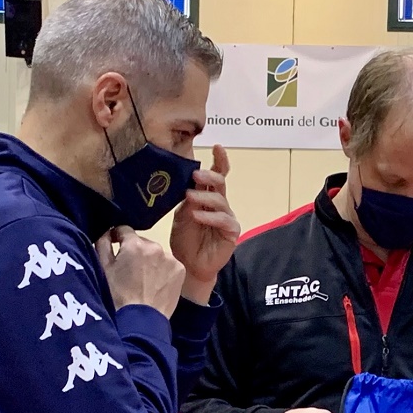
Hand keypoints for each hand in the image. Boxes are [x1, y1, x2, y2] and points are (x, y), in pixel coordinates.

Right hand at [97, 226, 185, 318]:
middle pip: (142, 242)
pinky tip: (155, 283)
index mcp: (135, 244)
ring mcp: (170, 259)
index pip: (124, 229)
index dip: (118, 237)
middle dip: (135, 251)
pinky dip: (163, 270)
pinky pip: (169, 264)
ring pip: (156, 253)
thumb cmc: (117, 296)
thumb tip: (107, 233)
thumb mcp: (103, 269)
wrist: (141, 321)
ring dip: (150, 260)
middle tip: (129, 269)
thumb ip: (103, 244)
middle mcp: (156, 247)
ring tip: (143, 279)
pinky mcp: (180, 270)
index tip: (115, 245)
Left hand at [170, 145, 240, 302]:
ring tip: (190, 197)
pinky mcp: (231, 232)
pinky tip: (198, 216)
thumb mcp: (180, 216)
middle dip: (210, 176)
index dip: (219, 161)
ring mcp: (227, 218)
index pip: (216, 176)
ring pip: (220, 200)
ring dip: (205, 197)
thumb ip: (186, 201)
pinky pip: (223, 220)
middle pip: (220, 183)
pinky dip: (209, 217)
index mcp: (207, 197)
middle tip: (196, 175)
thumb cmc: (185, 240)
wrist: (190, 266)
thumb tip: (187, 185)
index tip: (217, 146)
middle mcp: (219, 205)